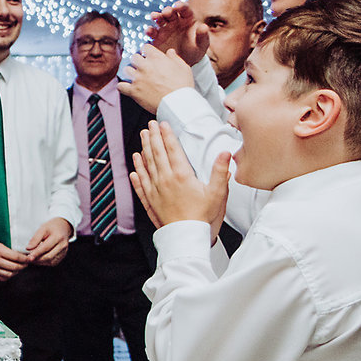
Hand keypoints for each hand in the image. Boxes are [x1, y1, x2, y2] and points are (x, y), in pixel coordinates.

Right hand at [0, 237, 31, 280]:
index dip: (25, 259)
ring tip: (19, 268)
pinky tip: (11, 272)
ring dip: (16, 272)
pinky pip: (2, 278)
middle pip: (15, 267)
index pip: (16, 257)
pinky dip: (9, 276)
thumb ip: (7, 249)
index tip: (29, 259)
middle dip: (23, 266)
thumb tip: (20, 255)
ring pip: (10, 274)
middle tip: (26, 264)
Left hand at [26, 217, 71, 265]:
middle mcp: (63, 246)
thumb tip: (28, 248)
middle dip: (37, 260)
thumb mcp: (42, 229)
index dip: (36, 253)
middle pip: (49, 257)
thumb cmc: (51, 227)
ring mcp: (64, 252)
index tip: (28, 257)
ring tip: (31, 259)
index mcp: (58, 237)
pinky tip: (38, 259)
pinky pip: (52, 262)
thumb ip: (35, 239)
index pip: (46, 248)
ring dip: (40, 262)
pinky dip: (44, 262)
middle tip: (27, 259)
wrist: (63, 227)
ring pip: (50, 261)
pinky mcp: (62, 256)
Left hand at [119, 44, 194, 112]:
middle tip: (143, 68)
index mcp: (156, 58)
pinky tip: (127, 88)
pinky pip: (120, 86)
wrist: (178, 103)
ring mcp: (138, 78)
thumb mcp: (184, 68)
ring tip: (136, 77)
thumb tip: (170, 52)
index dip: (147, 52)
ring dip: (130, 73)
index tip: (148, 56)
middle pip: (134, 57)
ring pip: (126, 70)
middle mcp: (145, 66)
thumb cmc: (182, 86)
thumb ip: (175, 58)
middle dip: (138, 61)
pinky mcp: (133, 91)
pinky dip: (123, 87)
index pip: (145, 47)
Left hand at [130, 121, 229, 239]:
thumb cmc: (203, 217)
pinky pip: (140, 182)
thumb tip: (225, 153)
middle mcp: (165, 180)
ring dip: (144, 149)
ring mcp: (155, 190)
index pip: (173, 149)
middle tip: (149, 125)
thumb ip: (221, 171)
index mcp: (182, 176)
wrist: (186, 237)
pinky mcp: (150, 200)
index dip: (168, 135)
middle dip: (153, 137)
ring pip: (147, 165)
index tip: (163, 124)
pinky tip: (135, 164)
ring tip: (142, 137)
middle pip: (157, 153)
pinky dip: (137, 171)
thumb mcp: (218, 193)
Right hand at [146, 0, 209, 64]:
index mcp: (187, 20)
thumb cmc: (195, 53)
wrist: (182, 64)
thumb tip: (204, 26)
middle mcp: (175, 22)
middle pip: (170, 12)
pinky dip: (149, 30)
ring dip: (156, 16)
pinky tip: (148, 31)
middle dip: (167, 10)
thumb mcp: (201, 46)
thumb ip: (203, 36)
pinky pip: (152, 32)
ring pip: (159, 19)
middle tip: (166, 12)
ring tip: (154, 16)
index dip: (181, 6)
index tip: (178, 6)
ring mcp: (164, 29)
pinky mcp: (156, 37)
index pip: (184, 10)